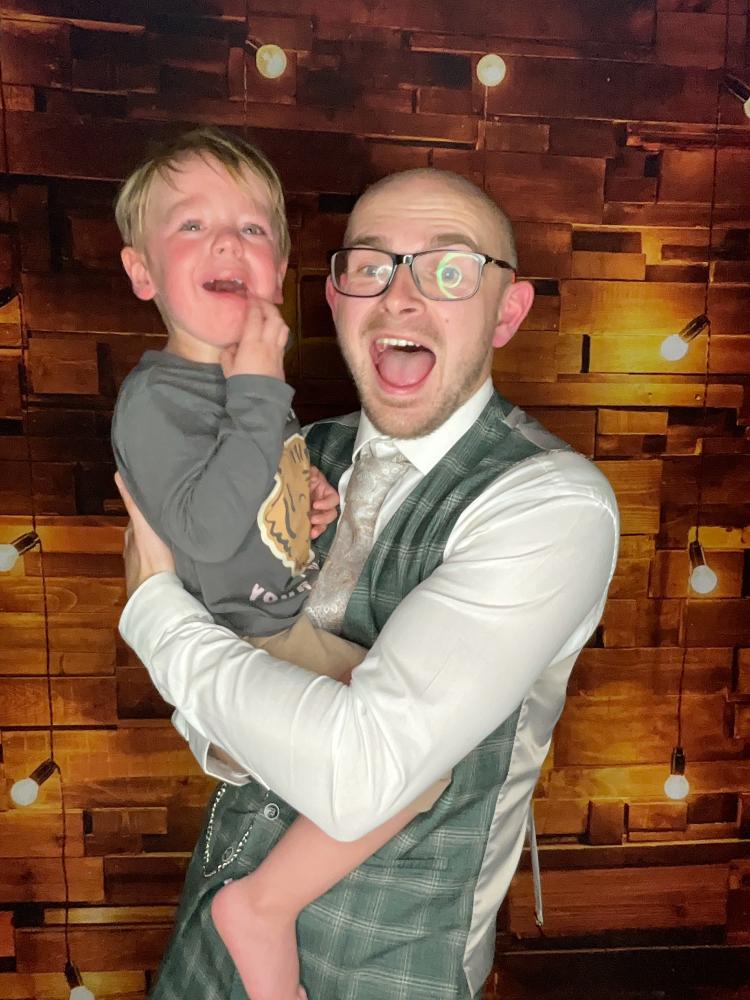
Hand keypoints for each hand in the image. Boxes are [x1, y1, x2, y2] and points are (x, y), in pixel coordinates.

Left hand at [115, 472, 175, 596]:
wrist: (157, 596)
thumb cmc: (152, 559)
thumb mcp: (143, 525)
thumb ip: (132, 502)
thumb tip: (118, 474)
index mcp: (131, 535)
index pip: (137, 516)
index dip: (146, 508)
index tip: (157, 501)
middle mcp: (132, 550)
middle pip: (143, 533)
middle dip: (153, 526)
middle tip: (168, 518)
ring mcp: (139, 567)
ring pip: (149, 549)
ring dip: (158, 545)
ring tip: (174, 539)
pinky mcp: (149, 581)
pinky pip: (156, 565)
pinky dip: (162, 560)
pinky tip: (172, 561)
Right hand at [220, 298, 288, 380]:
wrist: (259, 401)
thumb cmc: (241, 384)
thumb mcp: (228, 368)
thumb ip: (229, 353)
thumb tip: (233, 346)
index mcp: (252, 343)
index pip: (255, 317)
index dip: (253, 304)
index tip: (250, 296)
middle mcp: (267, 344)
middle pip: (273, 318)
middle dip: (268, 306)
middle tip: (260, 301)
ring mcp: (277, 351)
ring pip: (282, 327)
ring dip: (276, 317)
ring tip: (269, 314)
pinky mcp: (282, 359)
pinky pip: (283, 339)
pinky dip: (279, 330)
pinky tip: (273, 331)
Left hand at [309, 465, 338, 539]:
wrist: (291, 482)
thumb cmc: (303, 477)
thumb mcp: (308, 472)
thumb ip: (311, 472)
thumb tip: (312, 474)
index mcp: (326, 492)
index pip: (334, 499)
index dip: (327, 503)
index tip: (316, 504)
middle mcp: (324, 504)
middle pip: (331, 514)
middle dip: (323, 518)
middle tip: (312, 518)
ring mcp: (317, 513)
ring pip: (324, 524)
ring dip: (319, 528)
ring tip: (311, 531)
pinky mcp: (309, 520)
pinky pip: (314, 528)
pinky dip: (312, 533)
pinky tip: (307, 536)